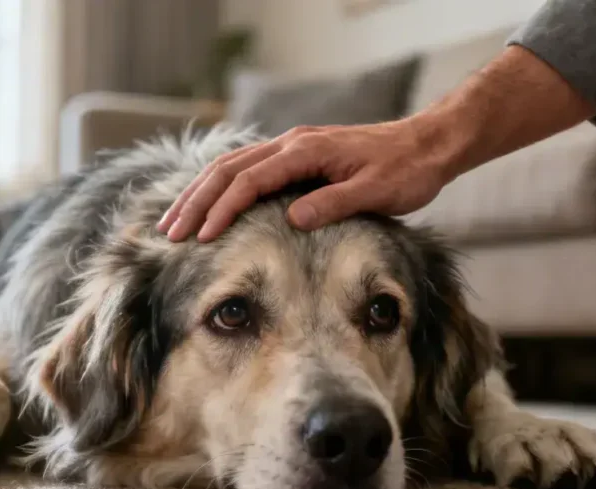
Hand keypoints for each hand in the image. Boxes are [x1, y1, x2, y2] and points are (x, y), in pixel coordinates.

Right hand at [156, 120, 453, 242]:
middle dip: (195, 202)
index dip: (223, 209)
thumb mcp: (375, 191)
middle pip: (227, 170)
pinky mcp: (295, 157)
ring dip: (201, 194)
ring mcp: (291, 148)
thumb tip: (292, 220)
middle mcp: (291, 144)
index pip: (250, 180)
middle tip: (169, 233)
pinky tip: (208, 206)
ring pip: (231, 166)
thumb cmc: (405, 170)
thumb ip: (334, 204)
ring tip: (175, 222)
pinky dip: (221, 188)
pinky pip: (246, 169)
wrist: (426, 145)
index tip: (202, 238)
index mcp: (306, 152)